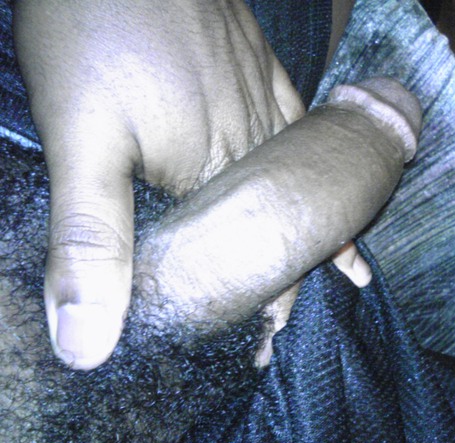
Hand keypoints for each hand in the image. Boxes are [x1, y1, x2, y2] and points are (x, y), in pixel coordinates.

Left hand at [13, 0, 303, 369]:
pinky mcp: (264, 72)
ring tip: (326, 276)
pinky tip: (325, 180)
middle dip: (283, 282)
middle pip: (281, 226)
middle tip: (277, 331)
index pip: (255, 258)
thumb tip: (87, 342)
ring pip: (296, 184)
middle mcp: (257, 143)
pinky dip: (314, 169)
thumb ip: (92, 241)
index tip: (259, 348)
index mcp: (217, 171)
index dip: (258, 308)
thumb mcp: (79, 144)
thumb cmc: (91, 34)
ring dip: (307, 232)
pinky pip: (301, 131)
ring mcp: (267, 103)